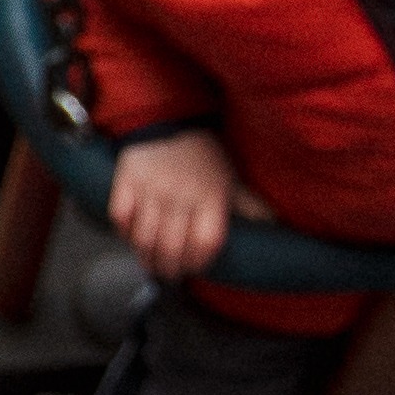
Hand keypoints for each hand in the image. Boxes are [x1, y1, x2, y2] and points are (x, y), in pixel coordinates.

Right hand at [105, 129, 247, 282]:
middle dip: (170, 269)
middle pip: (172, 247)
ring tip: (150, 264)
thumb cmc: (203, 156)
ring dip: (146, 257)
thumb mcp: (231, 177)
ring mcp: (151, 188)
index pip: (205, 243)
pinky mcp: (126, 181)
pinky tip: (131, 237)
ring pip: (144, 237)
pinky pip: (120, 217)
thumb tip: (274, 225)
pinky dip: (124, 232)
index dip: (199, 262)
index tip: (195, 269)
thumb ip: (249, 205)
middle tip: (169, 274)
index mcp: (210, 196)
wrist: (170, 120)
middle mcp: (181, 195)